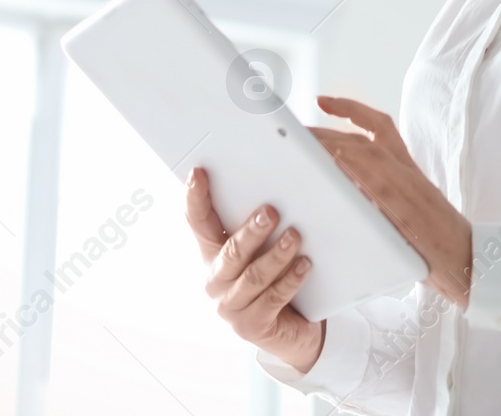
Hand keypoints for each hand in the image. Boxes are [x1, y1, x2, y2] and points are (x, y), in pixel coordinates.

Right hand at [185, 167, 324, 374]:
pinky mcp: (251, 327)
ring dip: (277, 255)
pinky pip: (273, 299)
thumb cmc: (276, 276)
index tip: (198, 174)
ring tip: (295, 237)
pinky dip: (290, 280)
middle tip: (271, 212)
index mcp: (213, 254)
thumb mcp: (264, 245)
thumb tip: (279, 187)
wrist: (291, 327)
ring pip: (254, 276)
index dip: (195, 198)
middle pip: (231, 252)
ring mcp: (231, 307)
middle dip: (251, 231)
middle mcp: (216, 280)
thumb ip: (262, 220)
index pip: (198, 222)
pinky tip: (304, 265)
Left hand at [312, 95, 473, 307]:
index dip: (350, 109)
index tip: (322, 100)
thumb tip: (340, 191)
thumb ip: (376, 196)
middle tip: (294, 129)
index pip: (379, 126)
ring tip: (302, 143)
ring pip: (367, 152)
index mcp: (406, 169)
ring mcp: (408, 188)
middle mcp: (407, 171)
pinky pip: (378, 181)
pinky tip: (333, 162)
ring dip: (333, 143)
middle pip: (362, 138)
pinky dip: (356, 167)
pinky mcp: (408, 209)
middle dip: (325, 129)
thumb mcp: (404, 211)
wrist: (469, 263)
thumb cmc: (433, 244)